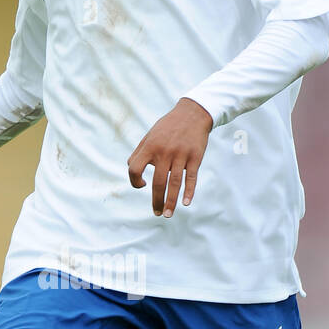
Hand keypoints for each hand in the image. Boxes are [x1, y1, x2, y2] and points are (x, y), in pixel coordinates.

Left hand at [127, 97, 212, 216]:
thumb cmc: (167, 128)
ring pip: (175, 183)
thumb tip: (132, 171)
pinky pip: (191, 177)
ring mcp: (181, 154)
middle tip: (157, 213)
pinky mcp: (195, 157)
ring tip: (167, 214)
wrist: (192, 114)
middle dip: (156, 200)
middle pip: (158, 182)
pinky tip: (186, 203)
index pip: (135, 168)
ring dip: (171, 201)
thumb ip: (139, 153)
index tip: (142, 185)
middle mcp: (164, 151)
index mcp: (150, 147)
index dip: (134, 181)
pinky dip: (189, 191)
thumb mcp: (149, 136)